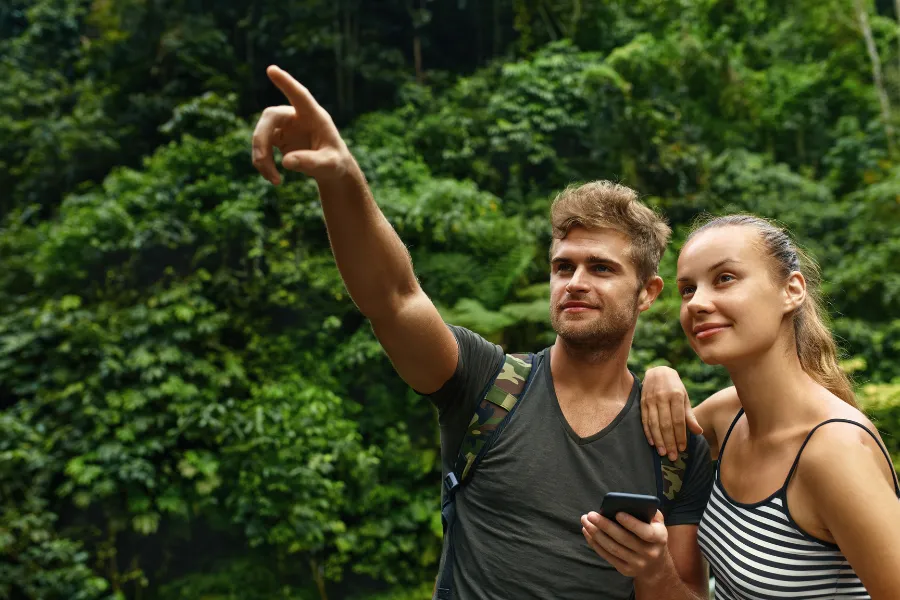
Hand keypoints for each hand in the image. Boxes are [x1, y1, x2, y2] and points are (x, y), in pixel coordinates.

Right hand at [252, 65, 353, 184]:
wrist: (330, 169)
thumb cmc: (335, 163)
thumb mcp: (328, 165)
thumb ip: (311, 162)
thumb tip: (286, 162)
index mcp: (315, 116)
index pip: (300, 96)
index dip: (286, 83)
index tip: (272, 69)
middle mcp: (297, 116)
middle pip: (270, 116)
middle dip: (261, 139)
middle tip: (261, 162)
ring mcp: (285, 125)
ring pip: (261, 132)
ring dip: (261, 156)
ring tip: (273, 180)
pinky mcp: (277, 137)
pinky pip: (262, 146)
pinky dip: (262, 162)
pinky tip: (272, 178)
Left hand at [581, 510, 667, 579]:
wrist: (655, 565)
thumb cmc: (652, 535)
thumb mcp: (657, 523)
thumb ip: (648, 511)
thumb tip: (629, 503)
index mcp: (659, 538)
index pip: (645, 532)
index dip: (631, 523)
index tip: (617, 513)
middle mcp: (650, 553)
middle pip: (624, 539)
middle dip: (605, 526)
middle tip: (591, 515)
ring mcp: (637, 564)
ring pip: (613, 548)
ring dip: (596, 534)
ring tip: (585, 521)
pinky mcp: (626, 570)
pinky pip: (608, 556)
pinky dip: (595, 544)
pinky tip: (587, 532)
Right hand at [641, 366, 701, 459]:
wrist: (658, 371)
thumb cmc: (675, 387)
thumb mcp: (685, 398)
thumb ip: (690, 416)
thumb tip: (699, 432)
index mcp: (676, 396)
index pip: (679, 420)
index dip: (680, 435)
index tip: (682, 448)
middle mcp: (662, 397)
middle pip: (666, 424)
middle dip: (669, 442)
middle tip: (673, 456)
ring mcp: (650, 400)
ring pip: (654, 423)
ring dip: (658, 440)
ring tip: (663, 453)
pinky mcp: (642, 402)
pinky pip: (644, 419)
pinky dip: (648, 432)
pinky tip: (652, 443)